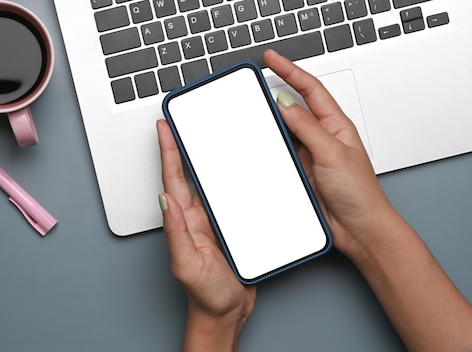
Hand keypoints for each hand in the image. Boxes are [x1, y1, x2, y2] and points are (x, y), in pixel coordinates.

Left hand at [157, 119, 255, 351]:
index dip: (168, 152)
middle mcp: (196, 218)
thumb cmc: (207, 296)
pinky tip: (236, 168)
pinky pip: (230, 197)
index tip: (163, 128)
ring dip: (205, 158)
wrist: (226, 314)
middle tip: (181, 121)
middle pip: (189, 174)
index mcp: (184, 222)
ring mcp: (213, 222)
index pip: (173, 179)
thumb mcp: (189, 264)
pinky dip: (230, 180)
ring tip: (205, 134)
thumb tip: (164, 199)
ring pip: (209, 182)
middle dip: (182, 146)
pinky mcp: (231, 228)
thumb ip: (176, 232)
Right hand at [263, 51, 471, 349]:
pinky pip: (278, 155)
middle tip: (252, 86)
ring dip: (268, 124)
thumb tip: (286, 105)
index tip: (271, 59)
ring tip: (250, 117)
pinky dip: (266, 149)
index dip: (290, 70)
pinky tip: (257, 148)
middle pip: (293, 107)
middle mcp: (321, 137)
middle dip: (274, 94)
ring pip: (282, 132)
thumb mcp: (333, 153)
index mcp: (335, 125)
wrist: (359, 229)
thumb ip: (308, 127)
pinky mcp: (298, 173)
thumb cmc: (360, 194)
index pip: (310, 89)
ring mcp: (308, 155)